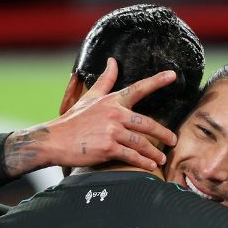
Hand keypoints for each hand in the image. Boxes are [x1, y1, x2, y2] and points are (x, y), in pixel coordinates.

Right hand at [5, 58, 178, 176]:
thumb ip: (105, 80)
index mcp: (111, 101)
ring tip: (160, 157)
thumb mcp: (89, 97)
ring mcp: (112, 131)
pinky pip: (131, 155)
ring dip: (153, 152)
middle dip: (163, 133)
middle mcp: (114, 114)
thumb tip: (113, 61)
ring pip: (141, 142)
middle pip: (147, 123)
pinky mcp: (108, 148)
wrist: (54, 140)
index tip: (173, 75)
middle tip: (172, 140)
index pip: (138, 89)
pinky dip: (142, 161)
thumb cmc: (72, 120)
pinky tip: (149, 165)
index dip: (157, 81)